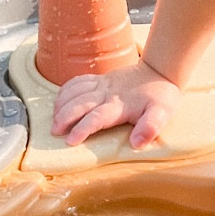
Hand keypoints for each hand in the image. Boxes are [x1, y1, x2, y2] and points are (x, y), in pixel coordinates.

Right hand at [50, 60, 182, 149]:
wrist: (160, 71)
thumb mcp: (162, 114)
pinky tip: (58, 101)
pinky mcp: (100, 79)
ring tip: (53, 119)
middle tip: (55, 132)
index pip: (97, 117)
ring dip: (61, 104)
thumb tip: (136, 144)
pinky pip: (77, 81)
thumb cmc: (161, 97)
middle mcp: (107, 93)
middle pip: (80, 103)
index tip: (70, 140)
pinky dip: (65, 90)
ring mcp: (102, 84)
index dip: (82, 128)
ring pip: (75, 91)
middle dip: (65, 117)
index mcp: (120, 105)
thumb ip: (150, 127)